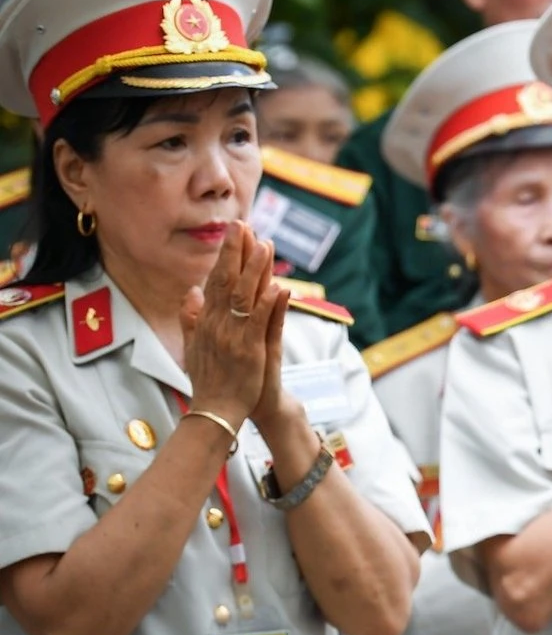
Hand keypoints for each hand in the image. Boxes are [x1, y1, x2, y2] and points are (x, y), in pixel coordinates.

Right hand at [182, 222, 275, 425]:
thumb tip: (190, 292)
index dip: (224, 256)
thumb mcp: (193, 345)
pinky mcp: (250, 351)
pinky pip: (260, 323)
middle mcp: (217, 324)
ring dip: (255, 269)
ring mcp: (233, 336)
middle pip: (227, 281)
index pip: (215, 281)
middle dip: (236, 252)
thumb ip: (191, 318)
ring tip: (265, 244)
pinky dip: (269, 304)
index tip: (233, 233)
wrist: (215, 411)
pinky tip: (278, 287)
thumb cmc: (208, 380)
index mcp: (206, 322)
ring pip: (245, 296)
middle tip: (243, 224)